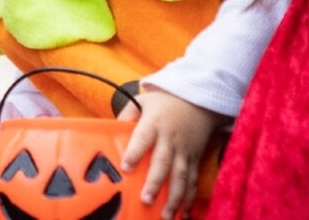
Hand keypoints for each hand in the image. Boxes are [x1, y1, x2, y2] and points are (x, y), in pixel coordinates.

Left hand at [118, 89, 225, 219]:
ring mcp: (184, 152)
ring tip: (165, 215)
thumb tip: (109, 130)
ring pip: (181, 177)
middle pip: (163, 163)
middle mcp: (170, 140)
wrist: (199, 101)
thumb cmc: (165, 102)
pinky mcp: (194, 160)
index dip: (135, 152)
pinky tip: (184, 215)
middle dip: (155, 183)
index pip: (143, 138)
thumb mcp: (143, 101)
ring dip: (174, 198)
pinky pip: (193, 181)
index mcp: (154, 124)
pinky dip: (190, 199)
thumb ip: (127, 114)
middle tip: (145, 200)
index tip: (126, 167)